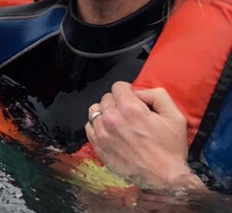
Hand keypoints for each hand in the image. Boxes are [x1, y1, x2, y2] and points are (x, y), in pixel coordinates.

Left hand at [85, 81, 205, 189]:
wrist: (164, 179)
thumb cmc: (171, 148)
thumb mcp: (175, 116)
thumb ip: (157, 95)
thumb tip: (138, 92)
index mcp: (130, 109)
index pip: (118, 86)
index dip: (128, 91)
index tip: (135, 101)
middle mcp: (112, 118)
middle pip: (106, 97)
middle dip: (118, 102)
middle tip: (129, 114)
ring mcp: (102, 132)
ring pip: (95, 110)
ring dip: (105, 112)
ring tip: (118, 122)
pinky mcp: (97, 145)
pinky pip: (89, 126)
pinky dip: (98, 126)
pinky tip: (110, 132)